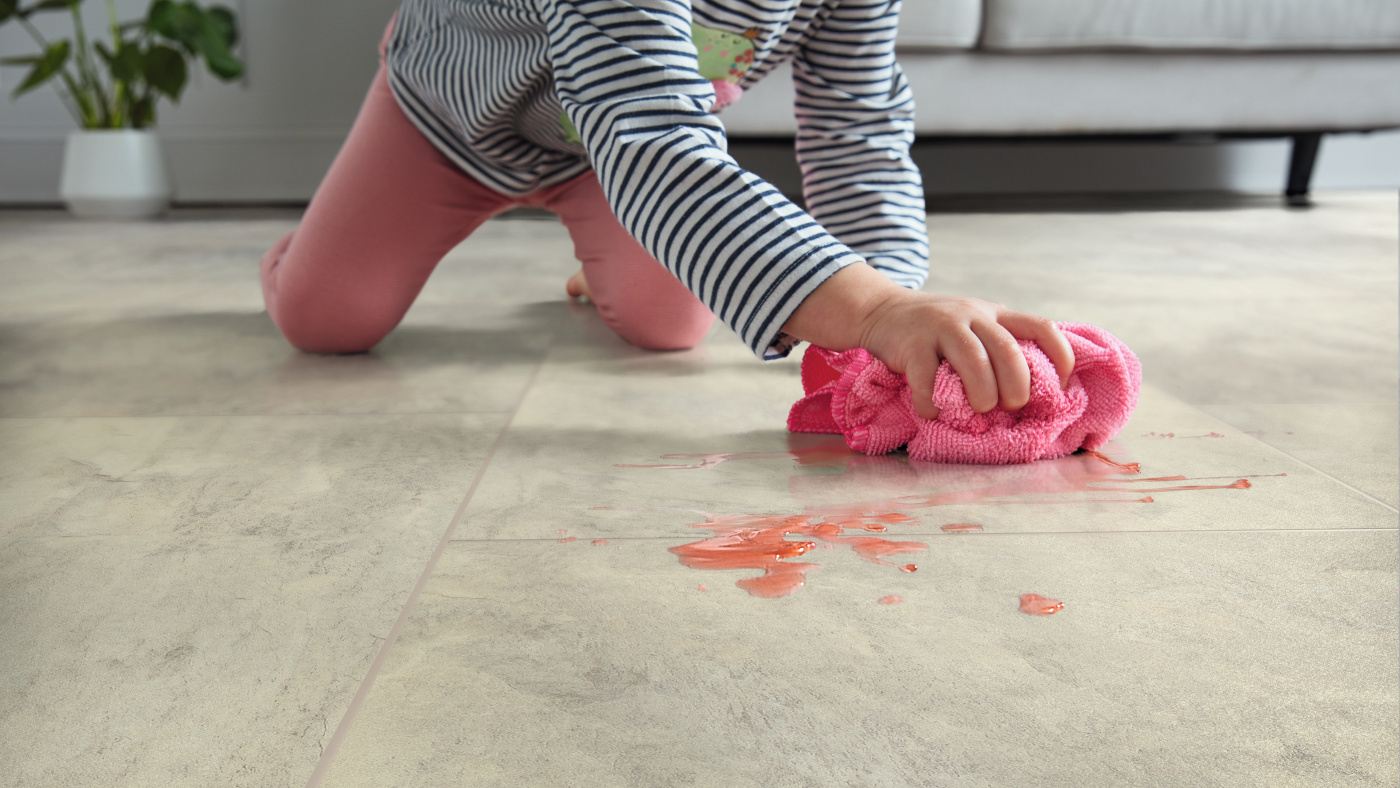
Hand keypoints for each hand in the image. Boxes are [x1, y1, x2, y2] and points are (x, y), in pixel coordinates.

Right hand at [782, 264, 1074, 419]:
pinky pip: (926, 377)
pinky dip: (933, 402)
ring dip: (982, 392)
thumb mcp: (974, 326)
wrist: (882, 312)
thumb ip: (998, 346)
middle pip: (1007, 348)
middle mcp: (972, 315)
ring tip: (980, 410)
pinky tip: (933, 411)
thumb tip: (1032, 395)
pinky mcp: (911, 343)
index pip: (1040, 327)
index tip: (1063, 384)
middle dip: (1017, 383)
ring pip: (973, 359)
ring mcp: (941, 326)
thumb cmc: (936, 331)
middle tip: (1013, 405)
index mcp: (994, 314)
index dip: (1060, 356)